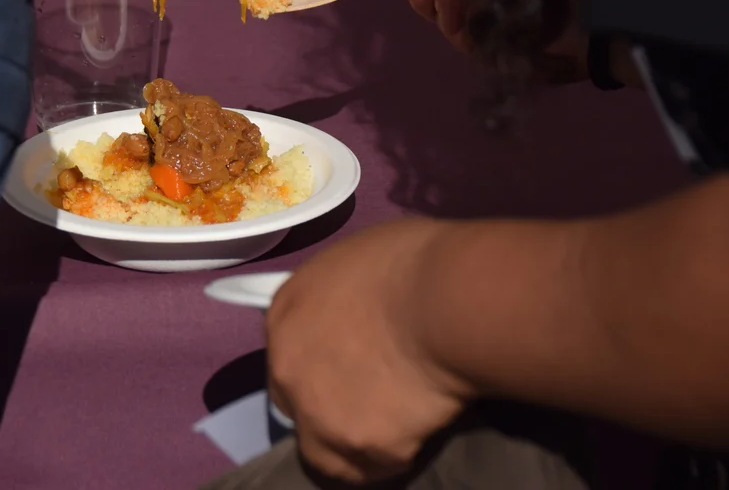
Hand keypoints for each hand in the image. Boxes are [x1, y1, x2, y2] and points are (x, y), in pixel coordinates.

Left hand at [266, 220, 471, 483]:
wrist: (442, 300)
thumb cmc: (411, 261)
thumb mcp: (358, 261)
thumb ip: (344, 296)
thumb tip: (363, 310)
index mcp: (285, 311)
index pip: (285, 353)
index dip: (316, 363)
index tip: (344, 367)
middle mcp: (287, 365)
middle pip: (295, 406)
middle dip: (324, 408)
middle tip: (368, 402)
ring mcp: (319, 411)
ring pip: (326, 455)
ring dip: (351, 448)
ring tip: (388, 435)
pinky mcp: (361, 446)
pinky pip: (376, 467)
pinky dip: (394, 456)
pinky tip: (418, 437)